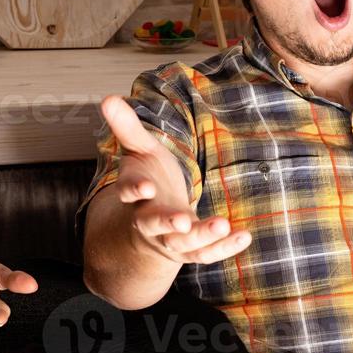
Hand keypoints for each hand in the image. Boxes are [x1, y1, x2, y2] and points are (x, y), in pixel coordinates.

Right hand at [99, 95, 250, 265]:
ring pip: (183, 244)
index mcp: (135, 194)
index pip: (130, 192)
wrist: (149, 223)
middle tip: (182, 222)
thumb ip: (127, 128)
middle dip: (168, 222)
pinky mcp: (191, 250)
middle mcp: (149, 220)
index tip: (143, 188)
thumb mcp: (139, 151)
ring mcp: (170, 239)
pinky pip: (207, 254)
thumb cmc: (148, 180)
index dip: (134, 190)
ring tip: (222, 225)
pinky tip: (244, 236)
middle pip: (155, 224)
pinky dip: (224, 248)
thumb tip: (108, 98)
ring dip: (202, 236)